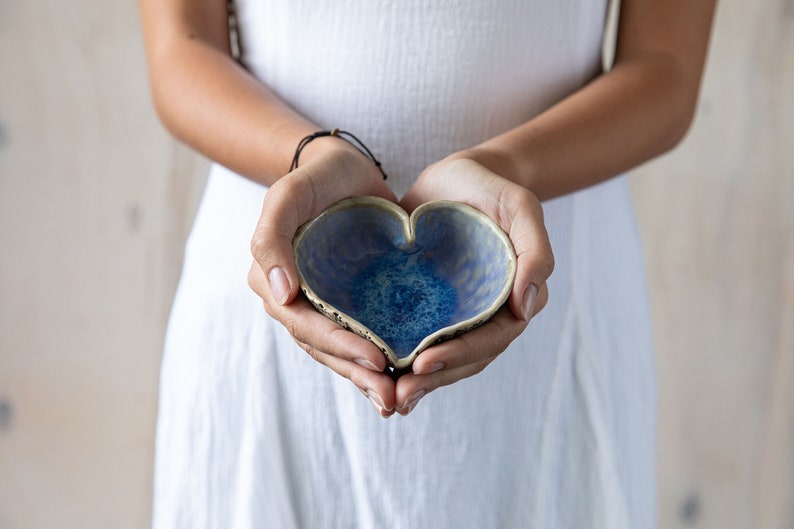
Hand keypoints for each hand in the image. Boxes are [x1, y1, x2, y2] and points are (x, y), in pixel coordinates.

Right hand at [248, 143, 399, 416]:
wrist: (343, 167)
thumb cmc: (314, 178)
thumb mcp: (288, 196)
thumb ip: (271, 238)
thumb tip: (281, 294)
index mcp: (273, 283)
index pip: (305, 326)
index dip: (340, 346)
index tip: (378, 361)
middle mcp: (295, 301)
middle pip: (324, 348)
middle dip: (357, 375)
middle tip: (392, 399)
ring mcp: (323, 304)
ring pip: (342, 350)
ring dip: (367, 378)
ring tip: (399, 401)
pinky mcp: (349, 301)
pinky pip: (362, 335)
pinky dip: (378, 358)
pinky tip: (404, 378)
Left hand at [392, 155, 553, 414]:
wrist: (460, 176)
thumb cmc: (494, 189)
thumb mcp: (521, 208)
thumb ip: (535, 252)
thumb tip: (526, 308)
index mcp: (513, 300)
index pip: (490, 339)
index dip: (459, 355)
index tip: (423, 363)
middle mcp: (485, 314)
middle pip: (464, 359)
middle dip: (432, 380)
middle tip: (397, 397)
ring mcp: (456, 314)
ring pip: (441, 357)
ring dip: (417, 382)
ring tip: (386, 398)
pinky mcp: (429, 307)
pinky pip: (417, 338)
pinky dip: (401, 361)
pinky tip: (377, 375)